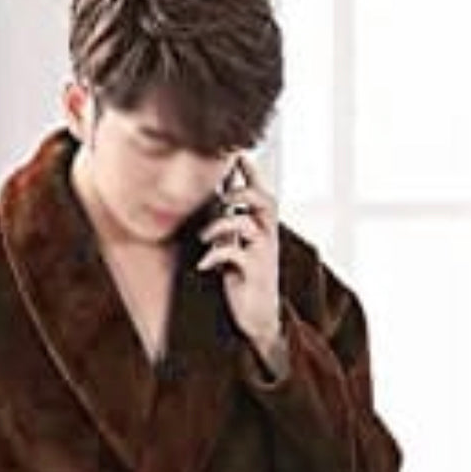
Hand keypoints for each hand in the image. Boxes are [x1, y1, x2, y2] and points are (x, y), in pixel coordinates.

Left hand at [196, 153, 284, 369]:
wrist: (258, 318)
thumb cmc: (244, 280)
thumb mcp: (235, 248)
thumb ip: (227, 225)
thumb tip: (208, 201)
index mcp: (262, 226)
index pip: (259, 189)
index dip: (248, 169)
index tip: (233, 153)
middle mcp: (267, 236)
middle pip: (264, 199)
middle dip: (241, 192)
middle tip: (220, 198)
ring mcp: (263, 254)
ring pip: (247, 224)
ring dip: (221, 225)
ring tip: (203, 237)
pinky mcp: (255, 273)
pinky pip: (235, 254)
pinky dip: (215, 256)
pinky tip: (203, 265)